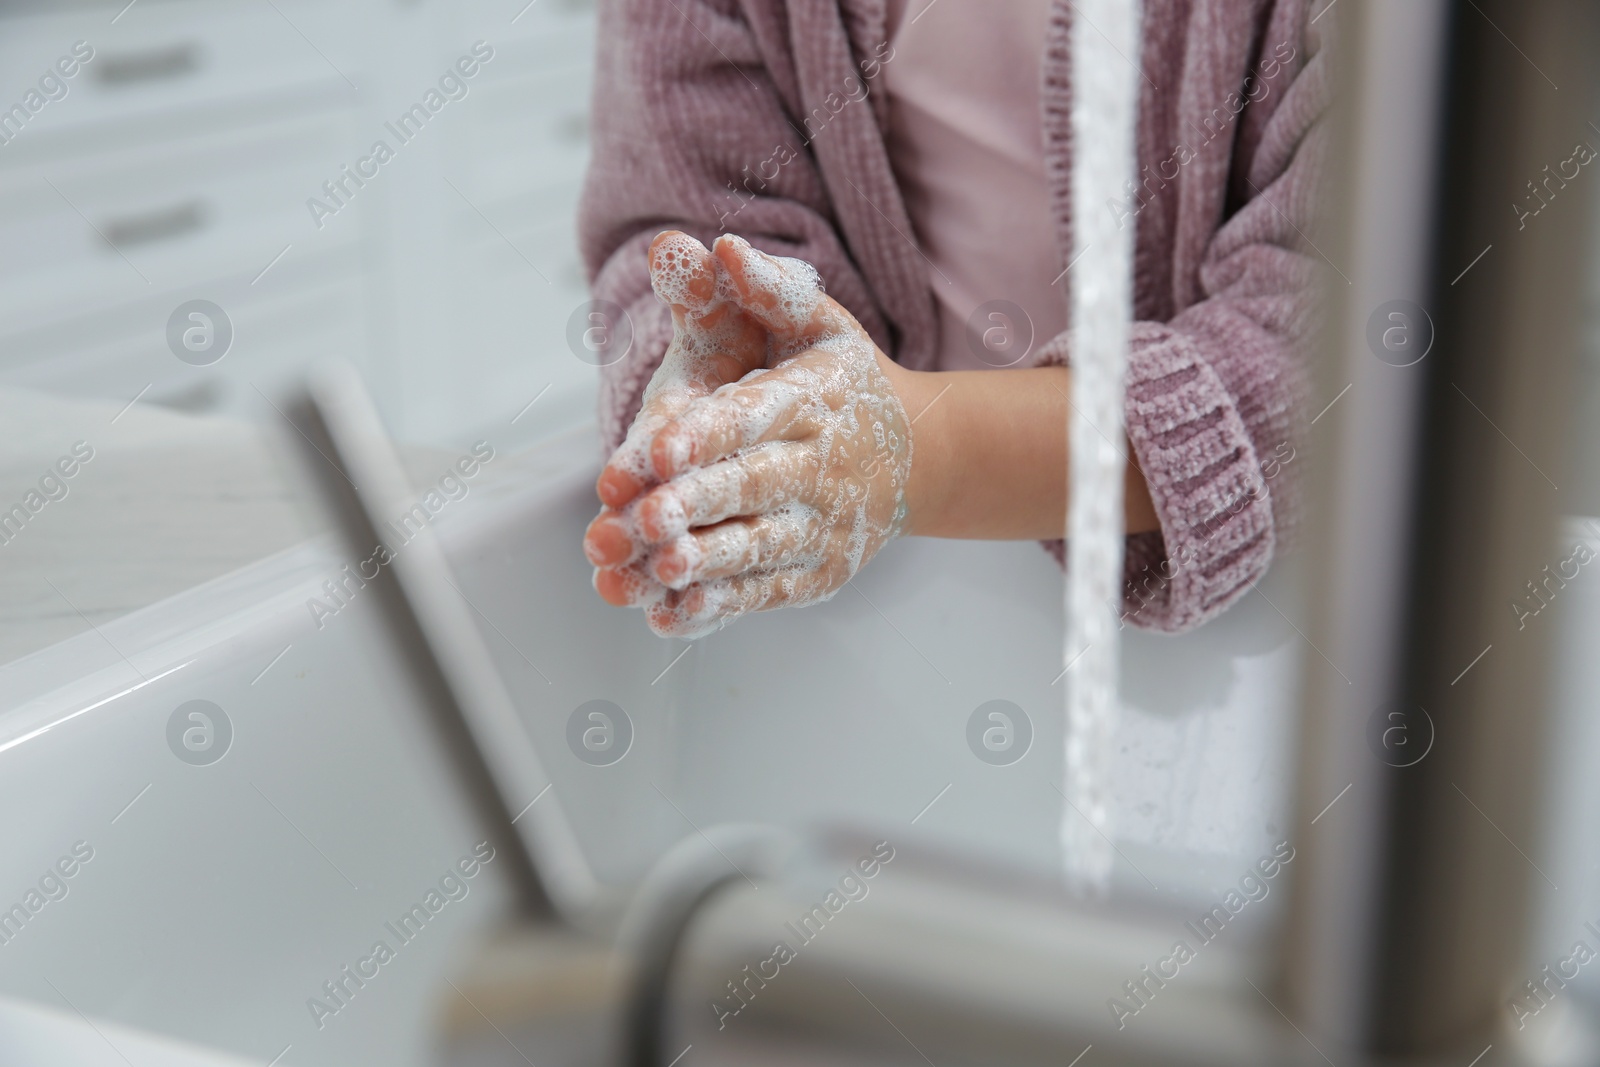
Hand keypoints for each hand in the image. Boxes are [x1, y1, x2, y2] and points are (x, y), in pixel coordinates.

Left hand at [583, 233, 913, 638]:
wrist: (918, 457)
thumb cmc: (843, 381)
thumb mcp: (817, 323)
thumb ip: (765, 291)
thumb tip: (720, 248)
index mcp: (814, 400)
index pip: (754, 416)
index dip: (705, 434)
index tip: (655, 447)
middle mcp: (822, 467)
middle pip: (753, 486)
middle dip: (696, 502)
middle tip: (642, 518)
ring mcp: (821, 526)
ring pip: (756, 547)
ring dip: (705, 563)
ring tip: (656, 570)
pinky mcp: (816, 574)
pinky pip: (762, 593)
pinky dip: (717, 607)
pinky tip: (668, 615)